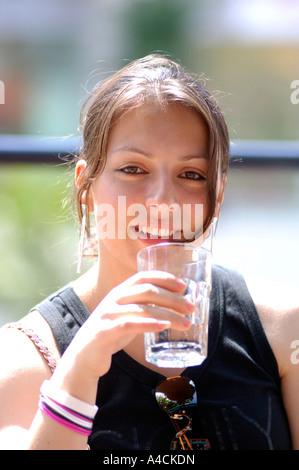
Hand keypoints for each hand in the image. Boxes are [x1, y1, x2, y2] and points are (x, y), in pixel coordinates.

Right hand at [55, 271, 192, 383]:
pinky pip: (129, 324)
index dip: (164, 278)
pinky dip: (149, 324)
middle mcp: (114, 299)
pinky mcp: (104, 331)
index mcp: (120, 292)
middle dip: (172, 297)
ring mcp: (108, 314)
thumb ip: (144, 307)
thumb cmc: (110, 333)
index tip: (184, 285)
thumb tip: (175, 306)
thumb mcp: (127, 315)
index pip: (143, 276)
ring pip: (142, 308)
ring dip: (167, 314)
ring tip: (185, 322)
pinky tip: (163, 327)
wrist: (83, 356)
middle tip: (191, 307)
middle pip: (147, 291)